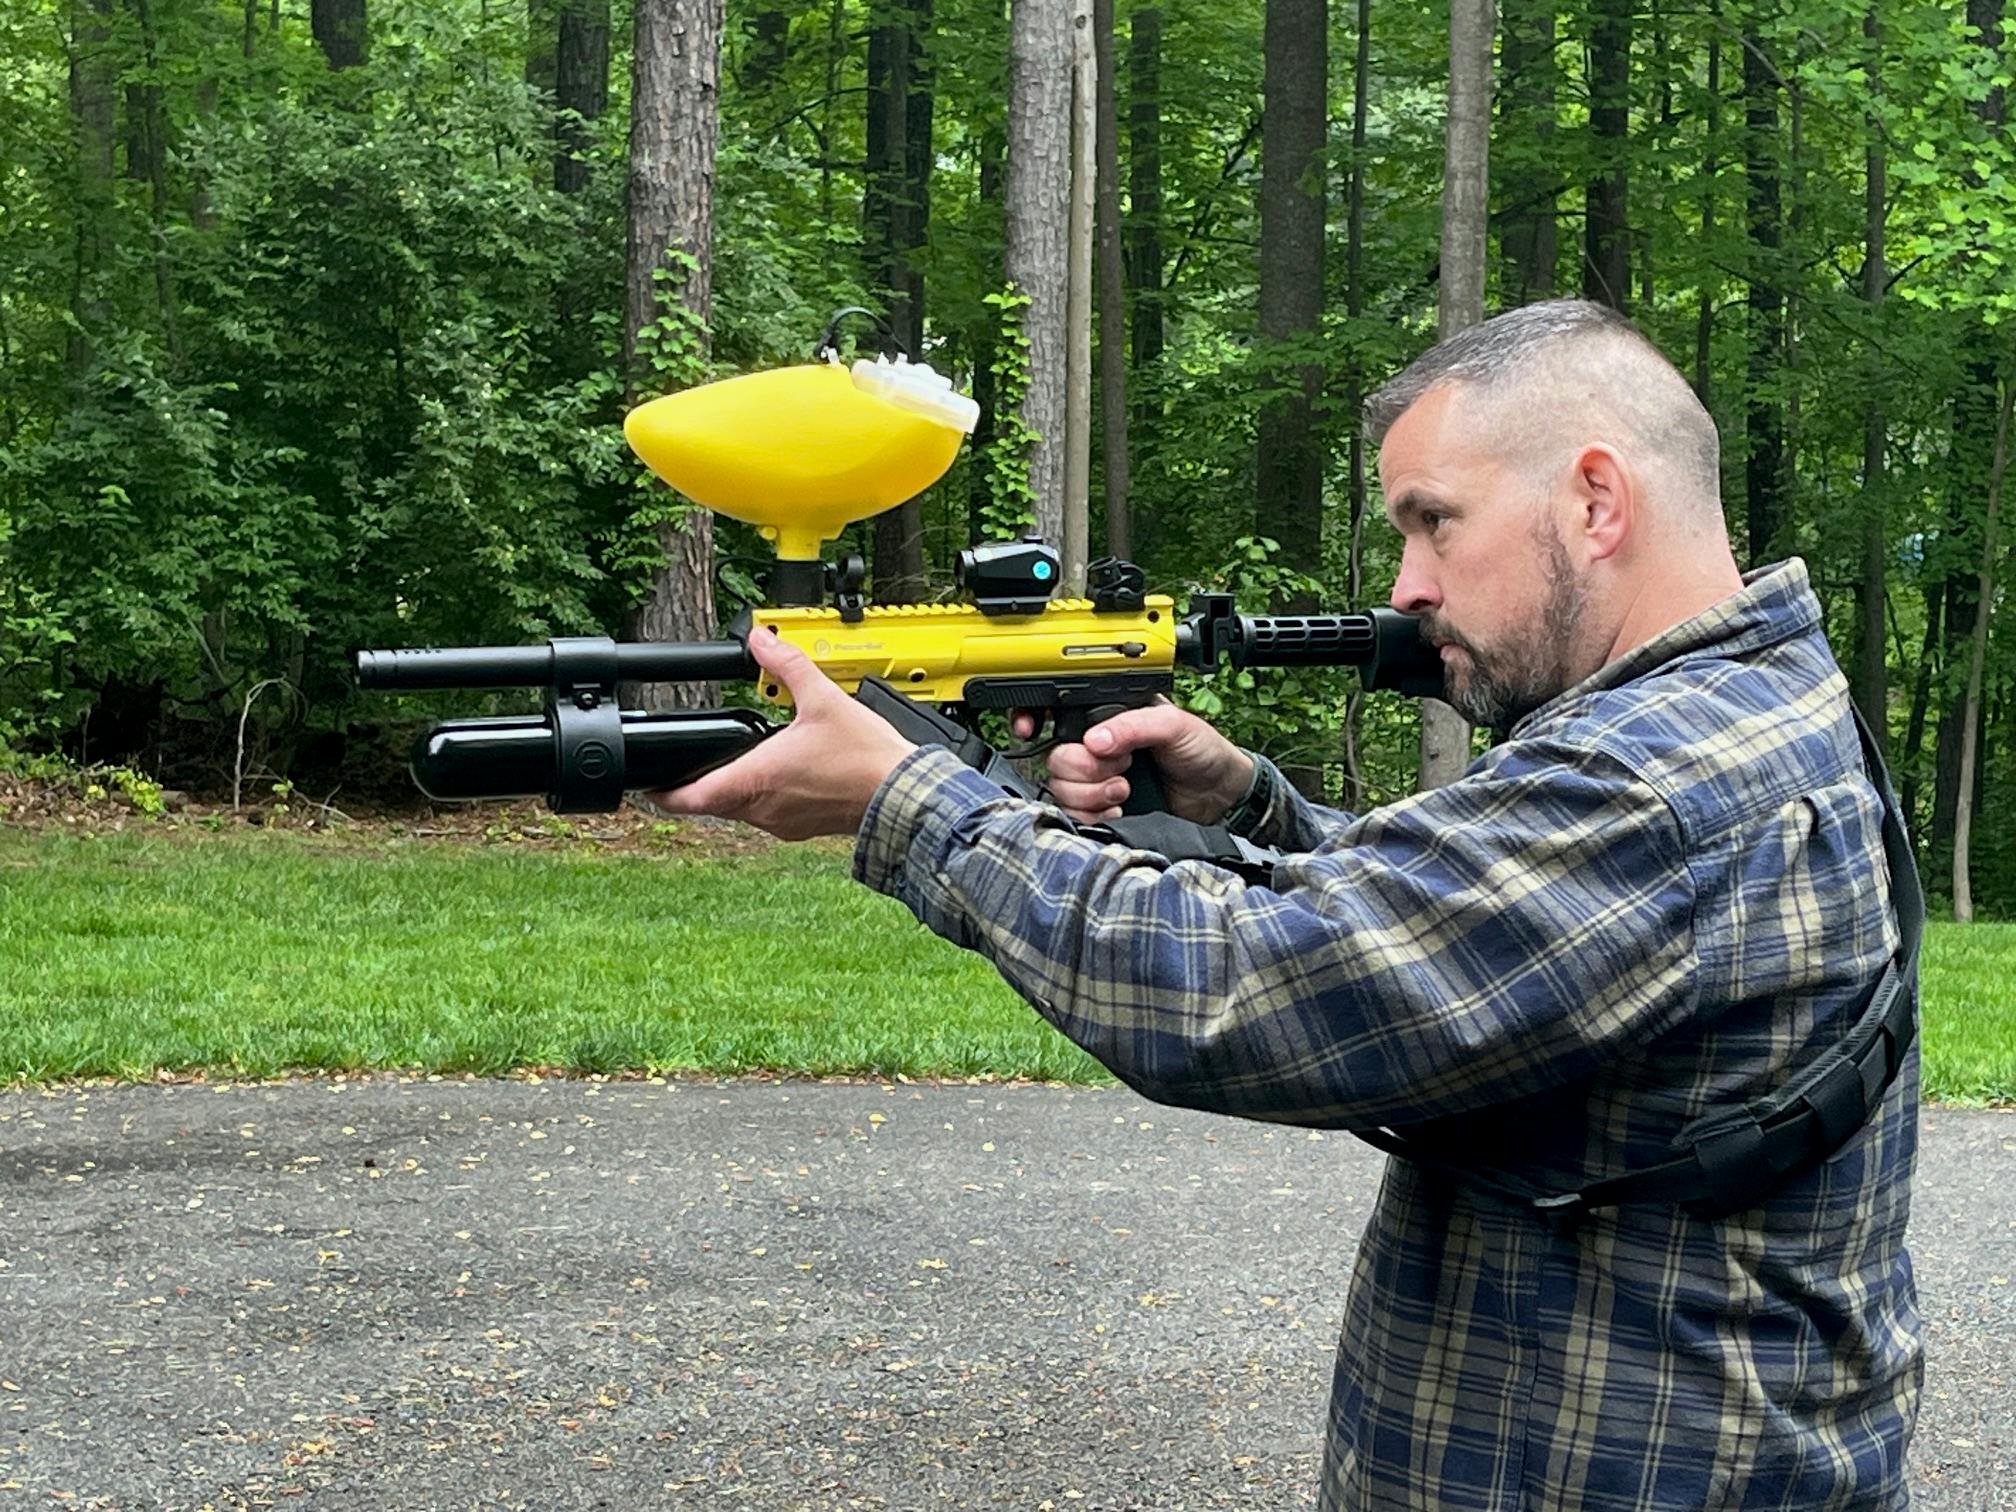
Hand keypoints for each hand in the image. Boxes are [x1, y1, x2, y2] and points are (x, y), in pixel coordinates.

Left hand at [643, 628, 916, 839]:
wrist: (902, 795)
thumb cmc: (864, 758)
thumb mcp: (823, 698)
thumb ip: (787, 665)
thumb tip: (762, 639)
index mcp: (757, 779)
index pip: (692, 798)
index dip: (664, 794)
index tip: (651, 786)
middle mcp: (763, 809)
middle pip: (712, 803)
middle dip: (699, 784)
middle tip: (689, 767)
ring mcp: (782, 823)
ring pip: (739, 811)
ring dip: (733, 790)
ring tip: (738, 762)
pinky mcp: (801, 828)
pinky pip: (767, 815)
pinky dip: (761, 797)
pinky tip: (779, 776)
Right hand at [1012, 700, 1253, 825]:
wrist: (1220, 794)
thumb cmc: (1203, 750)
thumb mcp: (1173, 725)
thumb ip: (1134, 726)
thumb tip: (1095, 740)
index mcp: (1107, 716)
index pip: (1055, 713)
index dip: (1035, 720)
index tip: (1033, 730)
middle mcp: (1096, 747)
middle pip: (1056, 758)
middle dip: (1085, 768)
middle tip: (1120, 768)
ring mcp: (1097, 780)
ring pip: (1061, 789)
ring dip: (1092, 793)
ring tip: (1124, 790)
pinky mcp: (1102, 808)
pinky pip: (1075, 815)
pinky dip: (1094, 815)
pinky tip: (1119, 809)